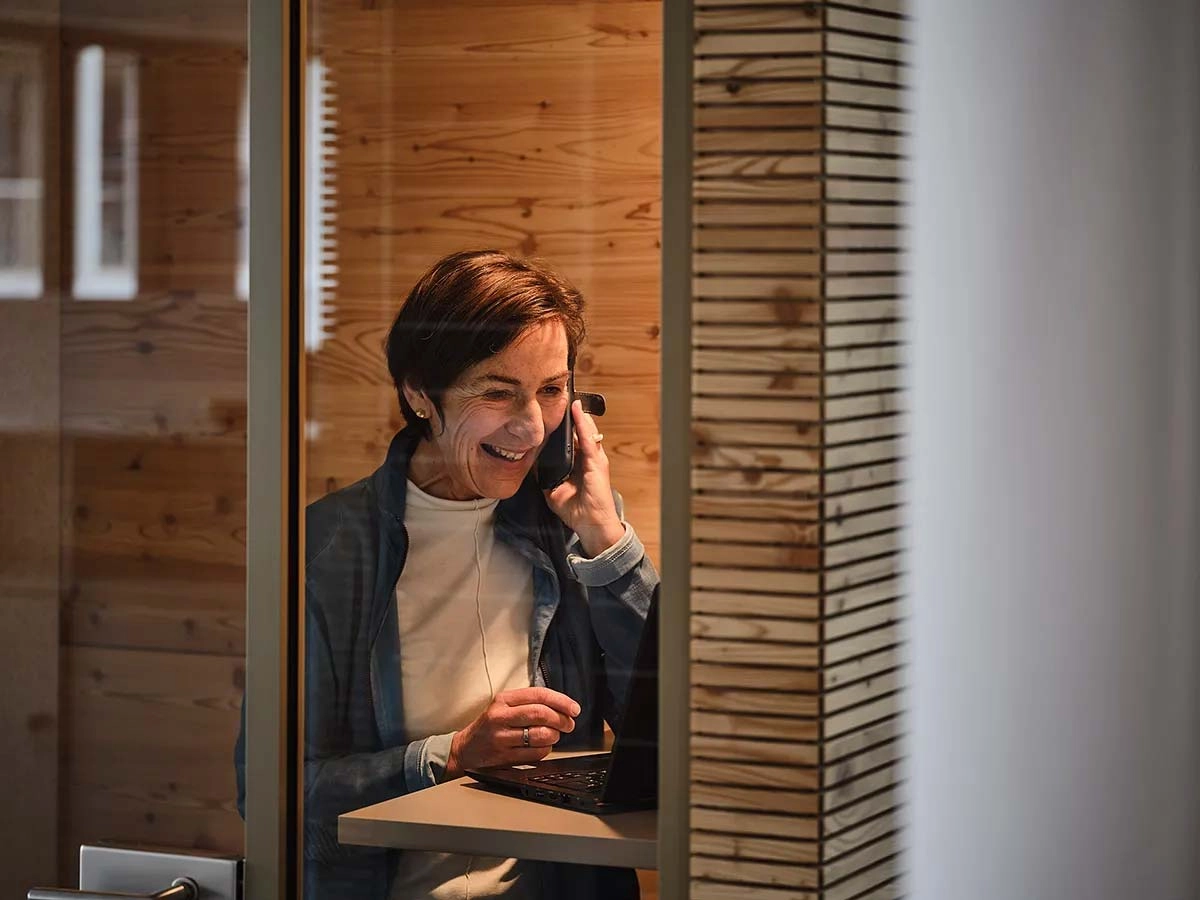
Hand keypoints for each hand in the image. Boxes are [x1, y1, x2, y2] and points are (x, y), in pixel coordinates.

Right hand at [443, 687, 579, 780]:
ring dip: (555, 735)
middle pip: (541, 714)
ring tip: (554, 734)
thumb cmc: (489, 725)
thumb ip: (528, 702)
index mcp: (503, 699)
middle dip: (561, 719)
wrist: (465, 749)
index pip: (538, 695)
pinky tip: (543, 746)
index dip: (561, 701)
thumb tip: (562, 706)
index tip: (574, 708)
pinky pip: (536, 753)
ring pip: (540, 734)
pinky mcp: (504, 756)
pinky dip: (546, 749)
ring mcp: (501, 737)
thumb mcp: (504, 706)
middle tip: (569, 724)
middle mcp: (501, 716)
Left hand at [544, 400, 624, 556]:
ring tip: (569, 398)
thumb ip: (546, 478)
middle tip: (562, 397)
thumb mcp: (554, 492)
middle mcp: (589, 458)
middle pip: (580, 431)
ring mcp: (595, 459)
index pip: (572, 440)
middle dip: (571, 416)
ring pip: (585, 430)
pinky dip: (582, 424)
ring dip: (577, 415)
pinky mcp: (597, 462)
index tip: (554, 412)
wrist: (592, 525)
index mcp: (580, 464)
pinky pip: (588, 438)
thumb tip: (532, 468)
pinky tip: (576, 412)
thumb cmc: (577, 511)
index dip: (565, 426)